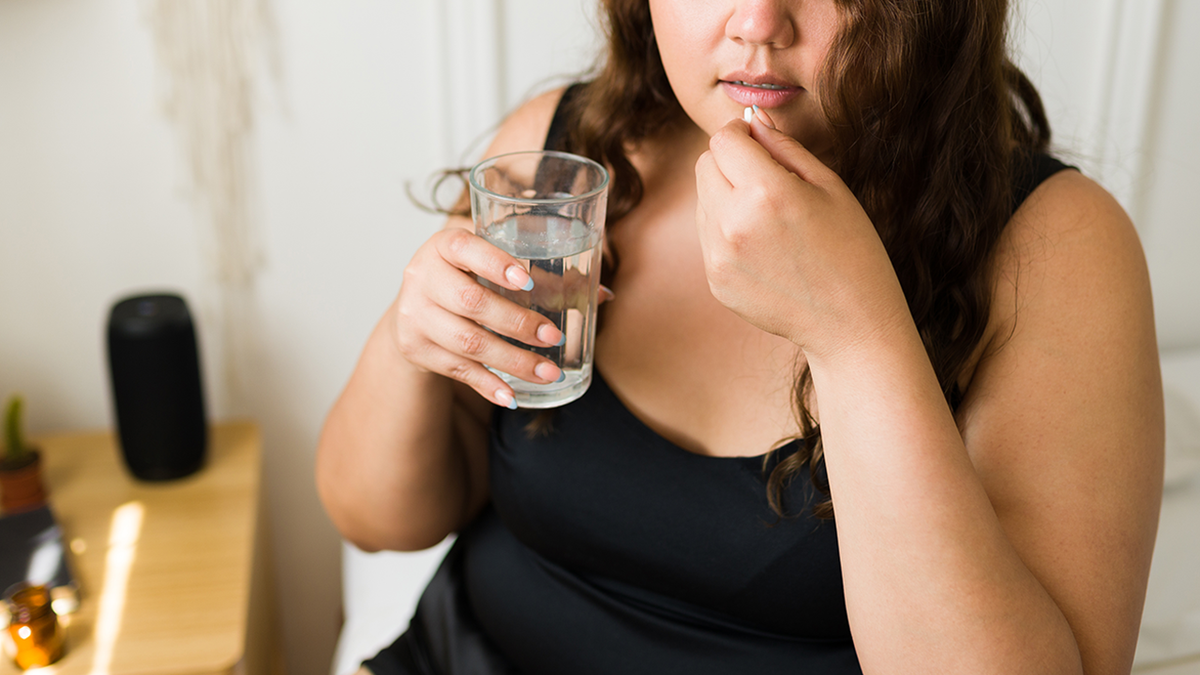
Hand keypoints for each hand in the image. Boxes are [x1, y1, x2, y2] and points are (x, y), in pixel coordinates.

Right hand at [390, 227, 566, 407]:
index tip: (528, 283)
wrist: (416, 309)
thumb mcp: (492, 267)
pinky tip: (512, 395)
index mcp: (444, 244)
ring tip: (548, 372)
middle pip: (471, 302)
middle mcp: (422, 276)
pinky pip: (457, 370)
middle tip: (555, 337)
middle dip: (518, 323)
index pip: (464, 247)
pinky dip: (488, 385)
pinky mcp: (415, 347)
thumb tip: (603, 294)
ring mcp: (414, 314)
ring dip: (513, 361)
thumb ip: (543, 276)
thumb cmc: (468, 279)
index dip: (495, 264)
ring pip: (467, 342)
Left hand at [693, 111, 909, 358]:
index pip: (723, 139)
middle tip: (766, 179)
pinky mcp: (714, 279)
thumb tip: (753, 117)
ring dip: (725, 195)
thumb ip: (784, 147)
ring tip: (768, 216)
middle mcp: (733, 223)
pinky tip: (763, 245)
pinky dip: (726, 229)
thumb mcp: (829, 186)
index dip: (740, 133)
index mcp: (766, 192)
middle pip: (704, 164)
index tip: (757, 141)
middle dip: (730, 162)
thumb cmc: (851, 249)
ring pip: (701, 199)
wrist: (849, 322)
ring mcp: (718, 256)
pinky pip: (706, 234)